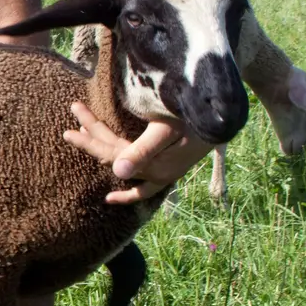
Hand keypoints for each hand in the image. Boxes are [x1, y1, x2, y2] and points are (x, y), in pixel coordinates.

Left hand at [63, 102, 213, 204]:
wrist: (230, 120)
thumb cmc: (199, 119)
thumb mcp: (170, 131)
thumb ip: (143, 151)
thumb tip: (118, 172)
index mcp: (153, 163)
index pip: (111, 150)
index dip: (90, 132)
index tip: (74, 109)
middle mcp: (155, 173)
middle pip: (112, 154)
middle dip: (91, 132)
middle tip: (74, 107)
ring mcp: (162, 175)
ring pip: (123, 164)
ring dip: (101, 147)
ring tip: (82, 131)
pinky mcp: (169, 173)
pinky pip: (145, 190)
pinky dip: (128, 194)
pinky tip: (111, 197)